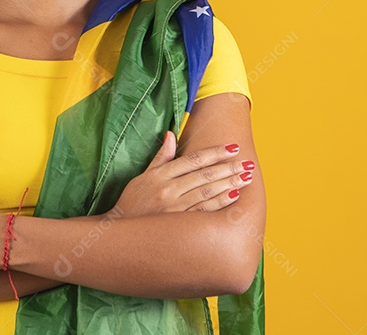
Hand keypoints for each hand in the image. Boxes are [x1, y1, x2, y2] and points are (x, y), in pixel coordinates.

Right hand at [113, 132, 254, 216]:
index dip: (214, 153)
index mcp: (160, 176)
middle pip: (204, 175)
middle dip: (228, 167)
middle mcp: (168, 190)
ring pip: (207, 192)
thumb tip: (171, 134)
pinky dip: (220, 203)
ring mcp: (174, 209)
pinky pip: (204, 211)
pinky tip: (234, 196)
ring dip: (229, 183)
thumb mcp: (143, 176)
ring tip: (246, 176)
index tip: (232, 147)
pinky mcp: (179, 225)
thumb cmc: (132, 202)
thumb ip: (161, 157)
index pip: (193, 160)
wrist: (120, 232)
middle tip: (246, 162)